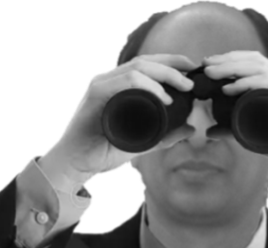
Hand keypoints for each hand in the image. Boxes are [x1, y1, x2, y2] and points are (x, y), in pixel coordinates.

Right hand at [43, 54, 198, 184]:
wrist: (73, 165)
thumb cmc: (101, 151)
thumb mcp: (141, 143)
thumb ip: (164, 136)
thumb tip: (191, 129)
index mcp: (118, 86)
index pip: (147, 65)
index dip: (172, 64)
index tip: (193, 72)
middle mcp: (109, 80)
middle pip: (146, 61)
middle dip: (174, 65)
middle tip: (194, 79)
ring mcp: (101, 84)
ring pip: (138, 67)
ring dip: (166, 74)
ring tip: (185, 87)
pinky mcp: (95, 94)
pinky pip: (125, 81)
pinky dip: (147, 85)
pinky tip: (164, 97)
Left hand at [203, 51, 267, 190]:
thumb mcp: (263, 139)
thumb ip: (239, 132)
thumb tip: (211, 131)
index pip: (257, 64)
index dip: (231, 61)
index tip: (208, 66)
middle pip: (255, 61)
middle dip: (226, 60)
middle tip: (203, 65)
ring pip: (261, 69)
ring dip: (232, 68)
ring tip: (211, 73)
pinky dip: (249, 84)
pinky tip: (230, 88)